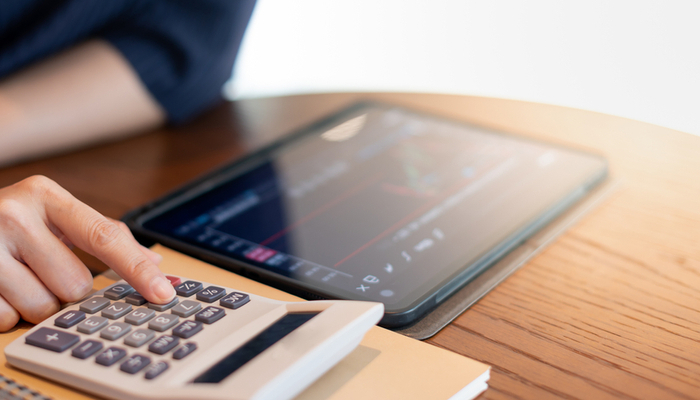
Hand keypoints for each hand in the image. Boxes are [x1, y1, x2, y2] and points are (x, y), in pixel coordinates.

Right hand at [0, 175, 174, 330]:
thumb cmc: (8, 219)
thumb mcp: (51, 212)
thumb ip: (102, 234)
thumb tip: (154, 263)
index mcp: (45, 195)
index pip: (105, 238)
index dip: (137, 269)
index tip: (163, 293)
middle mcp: (13, 215)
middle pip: (75, 285)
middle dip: (64, 287)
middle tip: (41, 268)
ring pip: (42, 308)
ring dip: (36, 303)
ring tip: (17, 275)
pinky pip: (6, 320)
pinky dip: (7, 313)